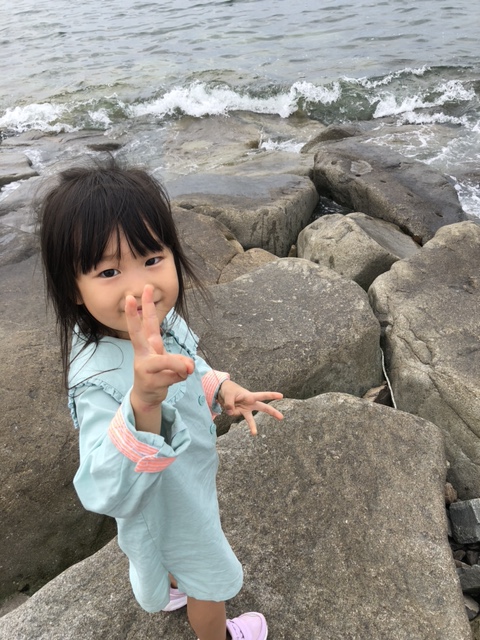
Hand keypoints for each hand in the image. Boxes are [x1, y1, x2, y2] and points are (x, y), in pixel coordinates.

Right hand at [125, 285, 193, 431]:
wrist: (146, 396)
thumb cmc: (157, 373)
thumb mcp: (170, 362)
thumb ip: (179, 360)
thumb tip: (187, 367)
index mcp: (148, 345)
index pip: (148, 323)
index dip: (146, 307)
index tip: (143, 289)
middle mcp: (142, 353)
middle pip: (136, 333)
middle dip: (132, 316)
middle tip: (129, 297)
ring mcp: (144, 367)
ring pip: (168, 362)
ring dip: (181, 366)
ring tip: (185, 370)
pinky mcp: (150, 382)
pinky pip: (175, 376)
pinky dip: (180, 378)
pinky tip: (172, 380)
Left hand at [217, 380, 283, 435]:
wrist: (223, 391)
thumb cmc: (229, 390)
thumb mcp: (228, 394)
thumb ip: (229, 404)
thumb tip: (231, 413)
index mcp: (250, 396)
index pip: (262, 396)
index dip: (272, 395)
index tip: (281, 396)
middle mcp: (250, 403)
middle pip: (264, 408)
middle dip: (273, 412)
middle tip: (282, 417)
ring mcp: (245, 409)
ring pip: (251, 419)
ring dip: (253, 427)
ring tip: (254, 434)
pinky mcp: (239, 413)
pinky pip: (235, 415)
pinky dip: (229, 411)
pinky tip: (228, 406)